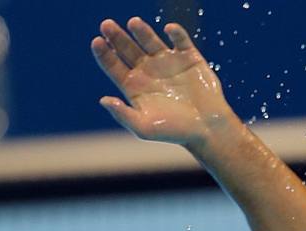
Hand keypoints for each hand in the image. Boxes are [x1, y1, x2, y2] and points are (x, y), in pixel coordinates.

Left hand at [91, 17, 235, 147]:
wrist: (208, 130)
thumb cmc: (175, 132)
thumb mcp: (144, 128)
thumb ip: (123, 115)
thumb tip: (103, 100)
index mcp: (134, 85)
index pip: (113, 64)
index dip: (104, 53)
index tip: (97, 42)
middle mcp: (148, 70)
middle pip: (127, 48)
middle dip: (116, 36)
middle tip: (106, 25)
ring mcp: (168, 62)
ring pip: (150, 40)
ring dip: (141, 30)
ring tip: (133, 23)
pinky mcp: (189, 58)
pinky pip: (180, 40)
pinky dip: (176, 33)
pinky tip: (169, 29)